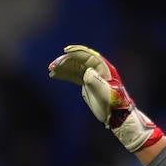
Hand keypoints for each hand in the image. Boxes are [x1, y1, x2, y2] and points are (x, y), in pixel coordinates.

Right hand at [48, 44, 162, 151]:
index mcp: (103, 68)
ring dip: (62, 67)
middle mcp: (97, 69)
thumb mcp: (105, 93)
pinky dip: (64, 74)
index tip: (65, 51)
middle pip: (78, 61)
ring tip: (50, 70)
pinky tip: (54, 75)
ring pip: (74, 67)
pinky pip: (73, 75)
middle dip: (65, 61)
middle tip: (52, 66)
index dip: (76, 52)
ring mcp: (91, 76)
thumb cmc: (113, 103)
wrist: (115, 114)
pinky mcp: (86, 83)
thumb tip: (87, 71)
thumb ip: (96, 82)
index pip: (88, 56)